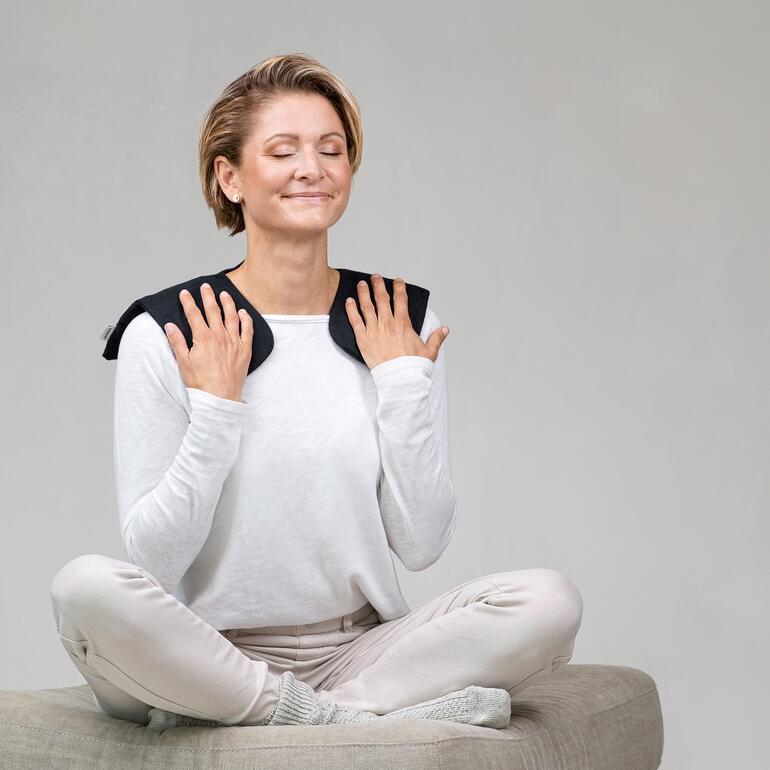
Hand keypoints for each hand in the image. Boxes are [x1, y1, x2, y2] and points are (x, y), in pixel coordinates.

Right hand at [163, 283, 252, 402]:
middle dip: (208, 296)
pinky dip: (246, 319)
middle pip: (213, 310)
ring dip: (228, 303)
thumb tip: (170, 326)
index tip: (185, 293)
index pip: (194, 314)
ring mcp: (234, 342)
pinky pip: (248, 330)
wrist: (219, 397)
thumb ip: (177, 342)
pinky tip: (243, 312)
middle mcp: (220, 336)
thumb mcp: (183, 362)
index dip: (188, 302)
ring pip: (232, 316)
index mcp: (203, 338)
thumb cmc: (200, 383)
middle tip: (205, 287)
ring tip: (224, 294)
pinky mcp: (245, 350)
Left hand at [345, 273, 449, 369]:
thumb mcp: (430, 351)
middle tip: (375, 277)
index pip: (401, 299)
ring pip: (367, 306)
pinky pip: (355, 321)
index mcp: (403, 324)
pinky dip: (351, 310)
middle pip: (382, 298)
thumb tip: (445, 329)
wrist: (400, 379)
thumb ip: (437, 338)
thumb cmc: (414, 367)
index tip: (397, 281)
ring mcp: (374, 331)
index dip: (399, 287)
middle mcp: (388, 324)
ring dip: (364, 293)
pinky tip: (348, 301)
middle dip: (378, 285)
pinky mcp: (363, 340)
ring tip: (361, 284)